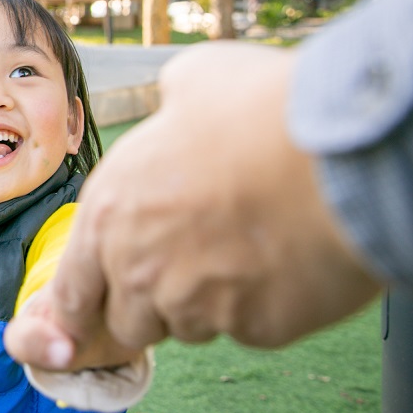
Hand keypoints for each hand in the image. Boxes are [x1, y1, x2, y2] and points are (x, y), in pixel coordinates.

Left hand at [4, 41, 381, 369]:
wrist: (341, 156)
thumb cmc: (261, 109)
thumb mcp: (192, 82)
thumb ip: (169, 107)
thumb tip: (176, 100)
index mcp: (108, 213)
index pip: (71, 290)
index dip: (83, 301)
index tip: (96, 307)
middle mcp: (138, 269)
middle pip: (128, 321)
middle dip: (152, 303)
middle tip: (192, 263)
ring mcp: (195, 305)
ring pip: (190, 328)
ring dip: (207, 305)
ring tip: (246, 251)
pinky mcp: (255, 329)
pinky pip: (250, 329)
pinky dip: (263, 307)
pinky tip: (287, 264)